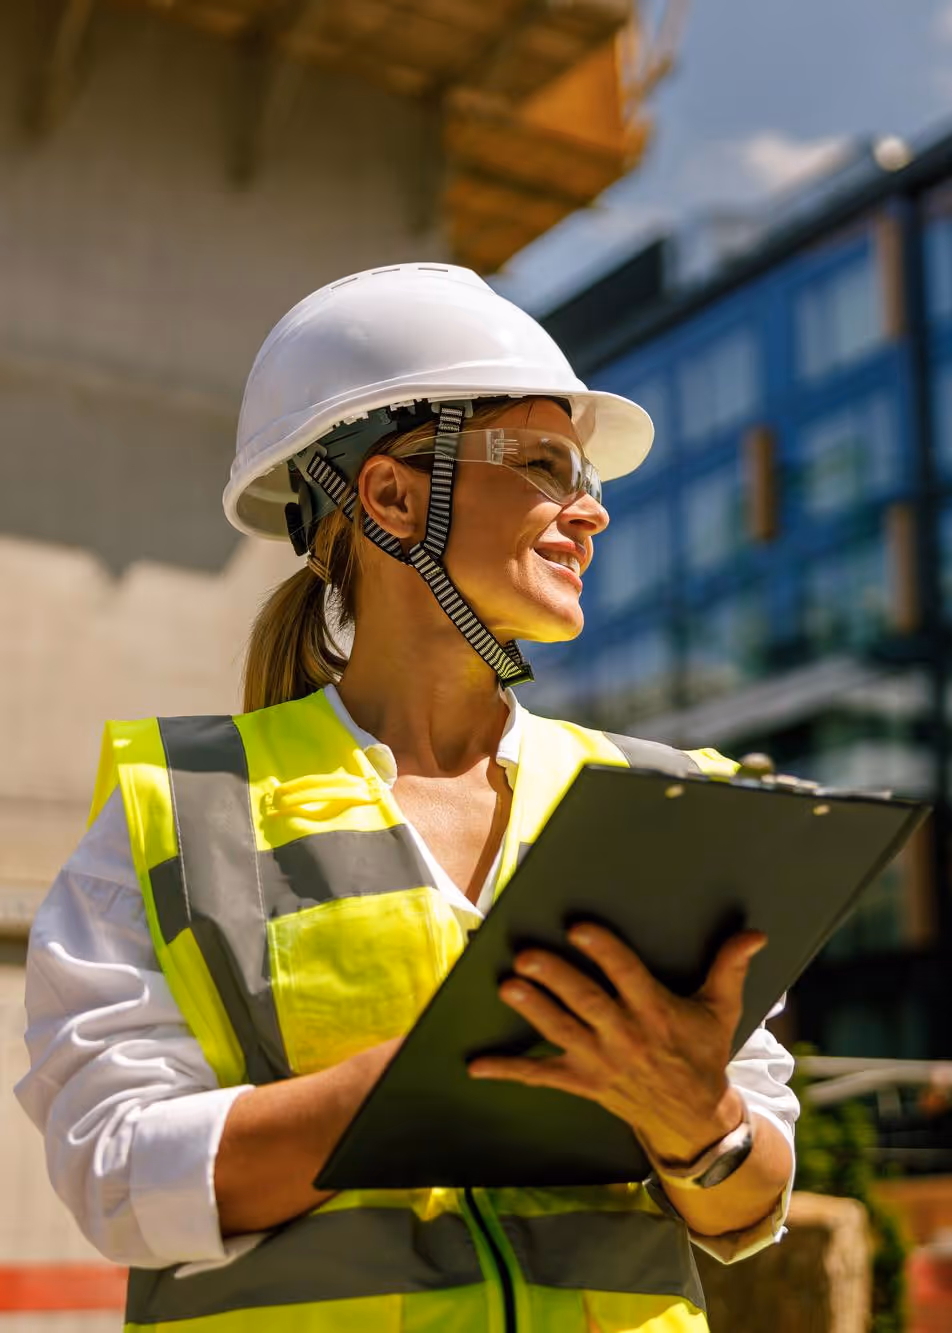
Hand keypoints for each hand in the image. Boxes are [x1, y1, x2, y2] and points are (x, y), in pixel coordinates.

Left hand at [467, 924, 765, 1163]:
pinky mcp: (584, 1083)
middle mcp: (626, 1037)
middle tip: (527, 957)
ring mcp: (601, 1062)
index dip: (604, 952)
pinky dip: (509, 1071)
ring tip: (507, 988)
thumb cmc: (703, 1053)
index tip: (580, 929)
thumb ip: (729, 967)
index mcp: (656, 1012)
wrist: (694, 1119)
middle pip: (587, 1004)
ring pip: (562, 1033)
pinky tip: (476, 1066)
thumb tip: (754, 933)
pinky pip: (542, 1077)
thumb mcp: (721, 1009)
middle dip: (557, 980)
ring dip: (534, 1011)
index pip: (628, 977)